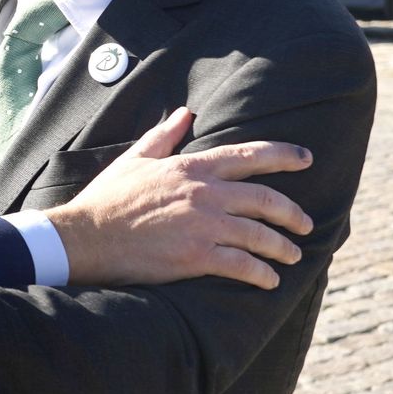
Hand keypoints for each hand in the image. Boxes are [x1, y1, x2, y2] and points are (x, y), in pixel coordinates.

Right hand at [47, 107, 312, 290]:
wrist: (86, 236)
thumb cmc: (108, 198)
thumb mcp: (135, 159)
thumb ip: (164, 135)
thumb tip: (185, 113)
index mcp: (191, 167)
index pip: (249, 155)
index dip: (283, 156)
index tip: (306, 159)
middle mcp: (205, 194)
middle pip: (266, 199)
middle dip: (293, 213)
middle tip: (306, 224)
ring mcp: (203, 226)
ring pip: (260, 235)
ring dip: (282, 247)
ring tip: (291, 255)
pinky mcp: (197, 257)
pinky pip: (243, 265)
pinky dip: (261, 274)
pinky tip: (269, 280)